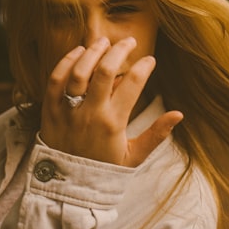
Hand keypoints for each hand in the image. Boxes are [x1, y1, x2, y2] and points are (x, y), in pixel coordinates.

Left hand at [39, 36, 182, 166]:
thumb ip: (156, 135)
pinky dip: (66, 62)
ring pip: (79, 72)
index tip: (149, 60)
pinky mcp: (49, 110)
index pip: (133, 84)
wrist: (66, 187)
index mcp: (113, 123)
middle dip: (120, 51)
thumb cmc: (102, 171)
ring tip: (103, 42)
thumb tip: (179, 114)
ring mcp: (68, 111)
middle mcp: (90, 114)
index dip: (144, 67)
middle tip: (129, 42)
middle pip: (106, 71)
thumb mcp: (133, 157)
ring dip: (93, 52)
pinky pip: (55, 80)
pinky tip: (78, 52)